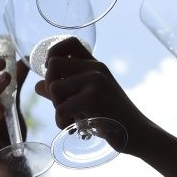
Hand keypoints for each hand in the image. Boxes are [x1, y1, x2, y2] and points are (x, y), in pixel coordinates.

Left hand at [34, 38, 148, 150]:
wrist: (139, 134)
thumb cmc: (113, 118)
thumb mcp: (89, 99)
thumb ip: (65, 90)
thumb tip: (37, 86)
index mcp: (95, 65)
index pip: (70, 42)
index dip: (53, 53)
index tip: (54, 74)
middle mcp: (95, 68)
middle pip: (53, 65)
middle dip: (50, 87)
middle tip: (63, 104)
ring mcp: (95, 81)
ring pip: (53, 88)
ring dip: (57, 108)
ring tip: (72, 118)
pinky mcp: (93, 99)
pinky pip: (61, 109)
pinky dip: (62, 122)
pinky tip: (74, 127)